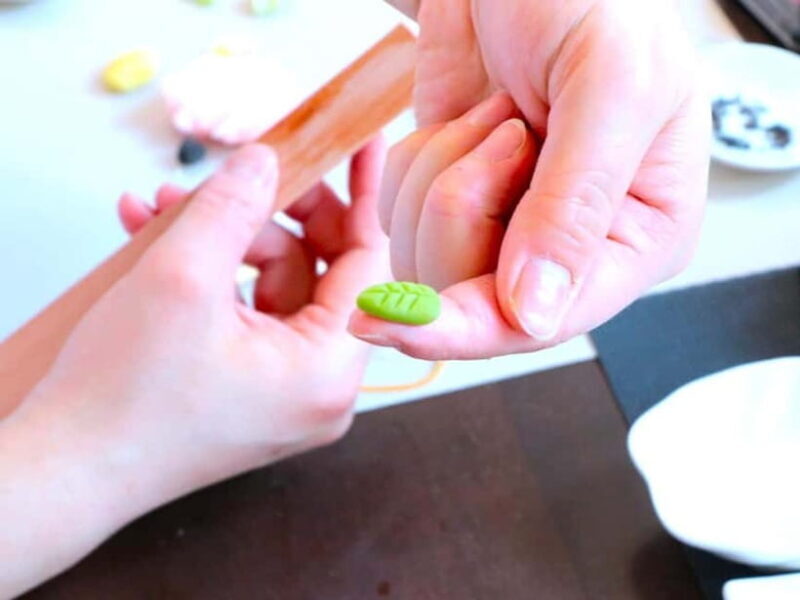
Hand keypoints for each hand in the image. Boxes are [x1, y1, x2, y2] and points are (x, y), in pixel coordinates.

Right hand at [0, 141, 387, 596]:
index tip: (362, 144)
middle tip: (231, 179)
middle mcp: (319, 387)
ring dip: (221, 241)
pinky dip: (211, 277)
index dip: (362, 196)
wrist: (64, 473)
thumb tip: (265, 161)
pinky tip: (156, 239)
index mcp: (327, 370)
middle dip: (264, 218)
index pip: (368, 263)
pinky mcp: (251, 390)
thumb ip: (231, 207)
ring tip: (161, 212)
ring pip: (273, 287)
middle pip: (316, 272)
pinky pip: (247, 313)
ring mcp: (285, 391)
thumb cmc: (120, 397)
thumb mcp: (180, 278)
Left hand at [358, 0, 709, 358]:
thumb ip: (576, 206)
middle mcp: (568, 250)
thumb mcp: (611, 87)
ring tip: (495, 114)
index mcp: (637, 239)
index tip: (397, 322)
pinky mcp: (454, 203)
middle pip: (472, 298)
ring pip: (426, 263)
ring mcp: (504, 229)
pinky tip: (465, 119)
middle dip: (464, 207)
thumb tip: (533, 314)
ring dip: (440, 175)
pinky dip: (415, 160)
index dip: (470, 327)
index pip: (547, 321)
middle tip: (507, 129)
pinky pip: (399, 217)